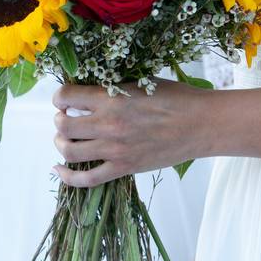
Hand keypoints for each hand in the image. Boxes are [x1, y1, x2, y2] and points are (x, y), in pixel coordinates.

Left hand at [52, 79, 210, 187]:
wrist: (202, 124)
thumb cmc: (176, 98)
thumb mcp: (140, 82)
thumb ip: (112, 88)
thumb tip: (87, 91)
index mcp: (111, 98)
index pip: (66, 97)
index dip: (59, 97)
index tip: (64, 99)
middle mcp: (108, 124)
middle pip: (62, 126)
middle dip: (59, 120)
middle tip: (66, 118)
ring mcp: (115, 149)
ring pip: (69, 151)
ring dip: (60, 144)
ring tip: (65, 139)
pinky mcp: (124, 168)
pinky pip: (87, 179)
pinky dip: (67, 177)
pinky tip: (59, 169)